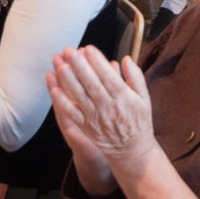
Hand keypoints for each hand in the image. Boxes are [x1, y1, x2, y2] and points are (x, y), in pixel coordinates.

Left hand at [46, 45, 156, 163]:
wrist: (132, 150)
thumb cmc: (138, 121)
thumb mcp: (144, 98)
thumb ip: (136, 77)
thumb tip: (126, 58)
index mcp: (124, 97)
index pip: (108, 76)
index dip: (97, 62)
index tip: (88, 48)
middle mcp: (108, 107)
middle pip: (91, 84)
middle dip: (79, 66)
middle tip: (69, 51)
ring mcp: (95, 117)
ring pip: (80, 96)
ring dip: (68, 80)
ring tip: (60, 65)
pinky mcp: (86, 127)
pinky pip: (72, 114)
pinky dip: (63, 102)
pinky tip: (55, 90)